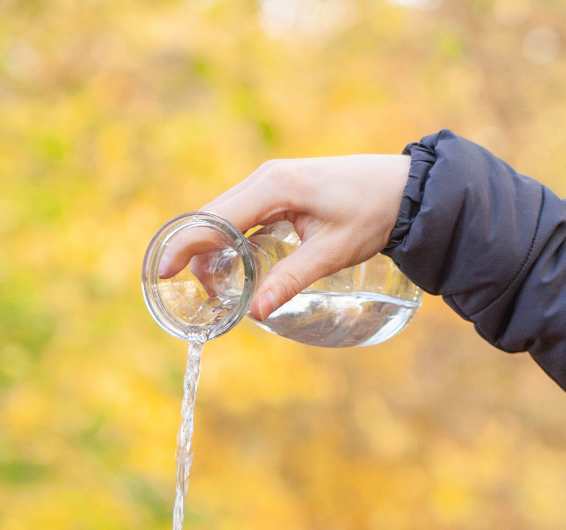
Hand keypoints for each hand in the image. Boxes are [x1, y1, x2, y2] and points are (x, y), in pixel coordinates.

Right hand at [162, 153, 410, 322]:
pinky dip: (229, 242)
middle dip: (195, 254)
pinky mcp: (277, 191)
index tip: (163, 273)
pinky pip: (240, 216)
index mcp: (274, 187)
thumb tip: (256, 314)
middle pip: (212, 217)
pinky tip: (233, 269)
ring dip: (212, 250)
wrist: (402, 189)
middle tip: (197, 295)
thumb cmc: (371, 213)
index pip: (215, 219)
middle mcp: (265, 179)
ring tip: (216, 289)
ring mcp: (270, 183)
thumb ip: (291, 280)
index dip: (185, 247)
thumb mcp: (332, 252)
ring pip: (223, 216)